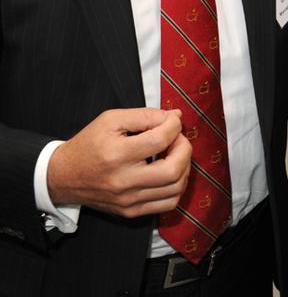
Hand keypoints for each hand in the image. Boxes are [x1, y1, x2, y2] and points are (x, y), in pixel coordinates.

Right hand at [47, 108, 191, 216]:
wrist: (62, 176)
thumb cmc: (88, 144)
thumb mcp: (111, 120)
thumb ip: (145, 115)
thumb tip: (175, 116)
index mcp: (116, 155)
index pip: (160, 140)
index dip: (174, 125)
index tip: (172, 120)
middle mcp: (123, 181)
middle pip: (173, 169)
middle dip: (185, 148)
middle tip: (178, 138)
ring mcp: (128, 200)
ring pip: (175, 188)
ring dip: (185, 167)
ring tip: (175, 154)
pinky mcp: (131, 212)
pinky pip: (168, 204)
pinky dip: (178, 186)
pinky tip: (170, 172)